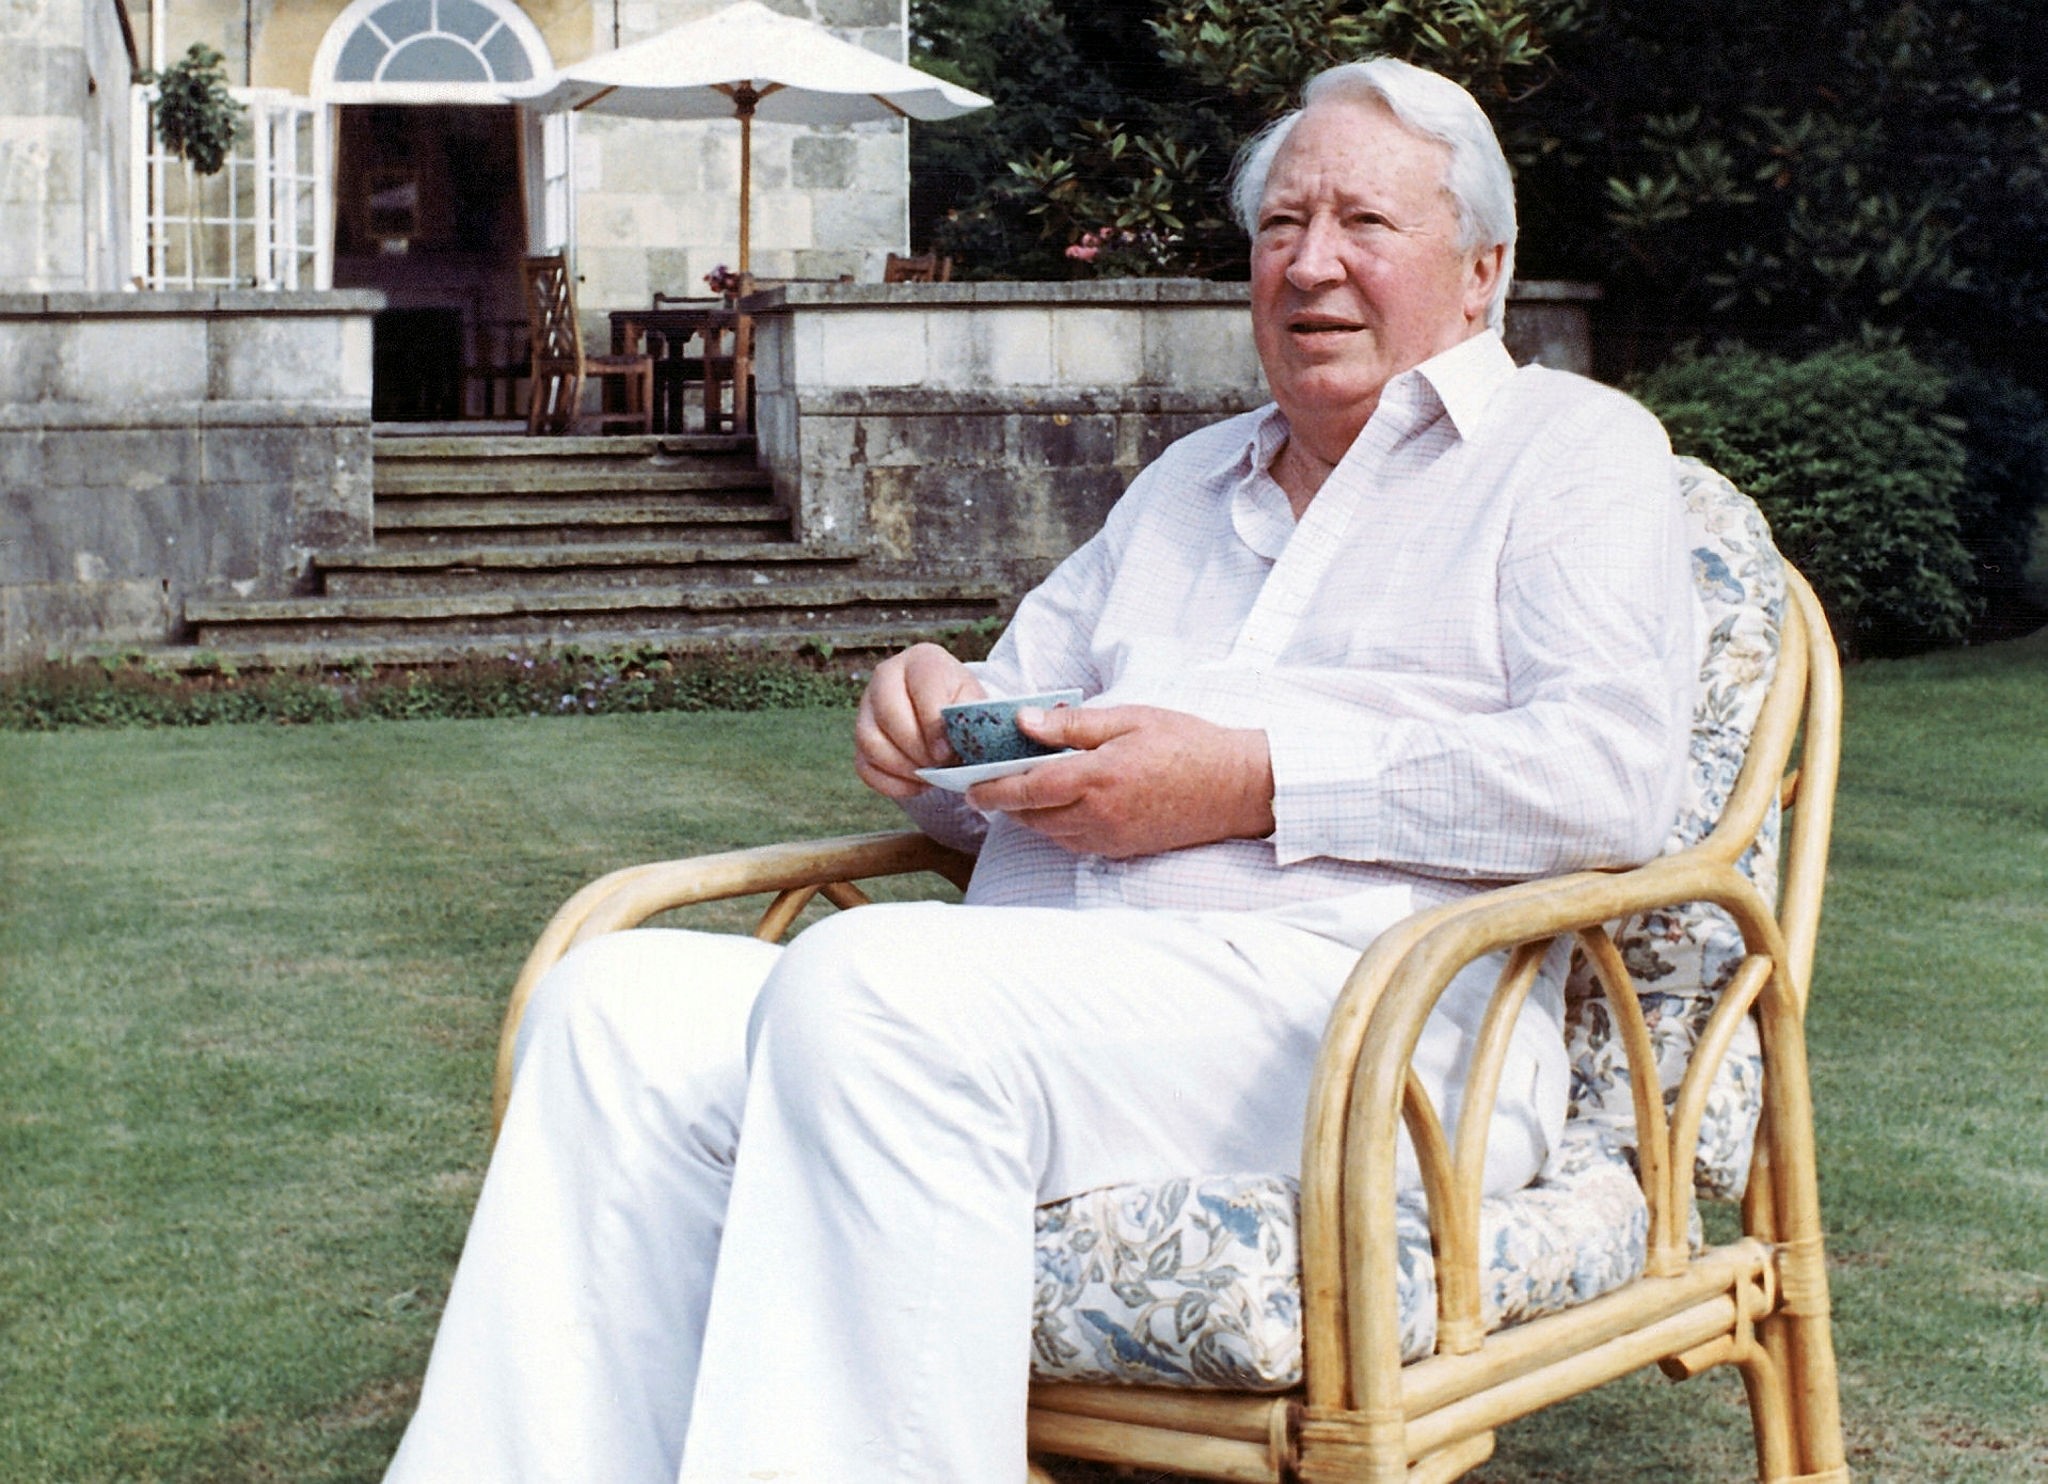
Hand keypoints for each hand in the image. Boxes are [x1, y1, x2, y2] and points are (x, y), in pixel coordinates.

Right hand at [853, 643, 984, 798]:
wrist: (947, 710)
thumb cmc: (962, 705)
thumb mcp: (975, 703)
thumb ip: (970, 719)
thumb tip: (957, 748)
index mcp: (921, 661)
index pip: (921, 689)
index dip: (934, 726)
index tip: (947, 752)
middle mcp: (886, 677)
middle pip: (889, 715)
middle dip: (917, 749)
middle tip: (939, 766)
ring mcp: (867, 707)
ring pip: (870, 742)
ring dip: (903, 768)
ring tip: (929, 776)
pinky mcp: (861, 737)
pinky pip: (864, 766)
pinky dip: (892, 783)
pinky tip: (916, 785)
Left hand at [966, 704, 1275, 858]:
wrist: (1237, 788)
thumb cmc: (1186, 744)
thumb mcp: (1128, 719)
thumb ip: (1071, 725)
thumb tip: (1023, 722)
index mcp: (1097, 778)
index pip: (1028, 789)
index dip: (993, 790)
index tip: (970, 785)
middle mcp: (1099, 816)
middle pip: (1032, 817)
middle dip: (1005, 803)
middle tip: (988, 784)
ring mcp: (1111, 838)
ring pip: (1051, 834)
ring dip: (1030, 817)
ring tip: (1022, 792)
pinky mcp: (1123, 850)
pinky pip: (1075, 843)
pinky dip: (1057, 828)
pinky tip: (1060, 807)